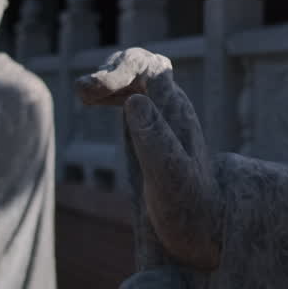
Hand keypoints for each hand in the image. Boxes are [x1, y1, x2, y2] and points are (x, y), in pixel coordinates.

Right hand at [77, 48, 223, 270]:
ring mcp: (162, 116)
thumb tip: (134, 100)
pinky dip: (110, 91)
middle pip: (142, 64)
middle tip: (83, 94)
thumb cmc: (187, 206)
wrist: (203, 224)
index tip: (93, 91)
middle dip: (111, 70)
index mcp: (175, 112)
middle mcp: (171, 107)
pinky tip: (92, 102)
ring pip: (136, 77)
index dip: (121, 68)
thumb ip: (154, 139)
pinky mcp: (152, 128)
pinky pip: (132, 94)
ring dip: (108, 78)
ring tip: (83, 95)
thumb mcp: (168, 176)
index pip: (150, 67)